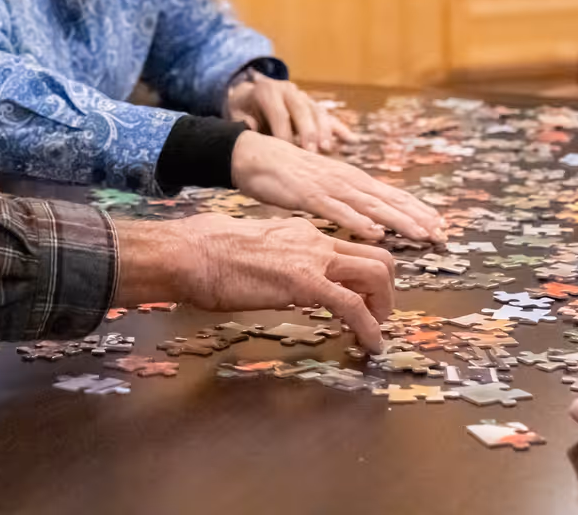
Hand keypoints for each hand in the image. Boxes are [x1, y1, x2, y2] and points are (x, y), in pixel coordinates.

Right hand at [115, 214, 395, 351]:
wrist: (191, 253)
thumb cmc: (206, 253)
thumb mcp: (251, 250)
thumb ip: (273, 260)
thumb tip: (273, 278)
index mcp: (300, 232)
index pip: (350, 248)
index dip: (364, 276)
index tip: (362, 299)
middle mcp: (314, 240)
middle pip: (377, 256)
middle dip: (386, 290)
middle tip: (376, 317)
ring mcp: (313, 258)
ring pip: (376, 274)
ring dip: (384, 307)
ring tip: (375, 332)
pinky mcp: (306, 282)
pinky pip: (353, 305)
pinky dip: (369, 328)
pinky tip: (370, 345)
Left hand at [225, 73, 353, 153]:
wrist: (249, 96)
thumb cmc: (242, 110)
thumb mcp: (236, 114)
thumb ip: (242, 121)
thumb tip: (250, 127)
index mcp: (267, 91)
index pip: (279, 113)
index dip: (283, 133)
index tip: (286, 153)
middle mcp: (287, 90)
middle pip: (302, 110)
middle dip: (308, 132)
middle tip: (313, 152)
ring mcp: (302, 97)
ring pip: (317, 111)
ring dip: (324, 130)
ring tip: (327, 149)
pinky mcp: (313, 106)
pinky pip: (328, 116)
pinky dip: (339, 128)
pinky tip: (350, 140)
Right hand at [231, 131, 446, 242]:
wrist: (255, 156)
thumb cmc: (287, 174)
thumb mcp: (322, 188)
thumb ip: (344, 203)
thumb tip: (364, 222)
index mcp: (351, 179)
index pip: (391, 196)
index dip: (416, 210)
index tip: (440, 225)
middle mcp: (346, 180)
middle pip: (389, 200)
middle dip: (418, 217)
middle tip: (443, 233)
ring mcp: (329, 186)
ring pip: (370, 205)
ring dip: (398, 220)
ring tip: (422, 233)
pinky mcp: (308, 195)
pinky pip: (337, 211)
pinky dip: (357, 221)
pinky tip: (375, 232)